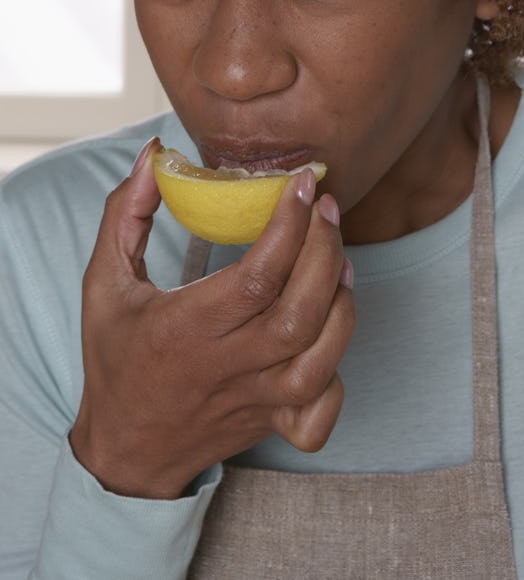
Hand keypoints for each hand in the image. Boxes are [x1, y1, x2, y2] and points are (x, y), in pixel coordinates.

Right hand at [69, 138, 354, 498]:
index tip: (301, 183)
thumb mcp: (103, 281)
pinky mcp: (272, 425)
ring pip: (320, 359)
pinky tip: (330, 330)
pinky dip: (338, 375)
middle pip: (299, 313)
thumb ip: (127, 213)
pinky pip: (320, 414)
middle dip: (325, 252)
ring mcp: (253, 401)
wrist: (124, 450)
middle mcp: (225, 368)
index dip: (289, 225)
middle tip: (328, 208)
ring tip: (338, 257)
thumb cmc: (115, 357)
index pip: (256, 276)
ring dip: (341, 303)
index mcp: (184, 330)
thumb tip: (155, 152)